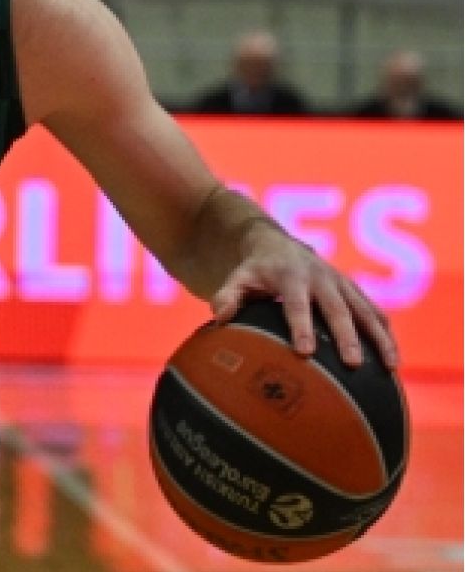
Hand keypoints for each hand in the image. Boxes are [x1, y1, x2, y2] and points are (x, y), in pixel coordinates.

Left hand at [210, 218, 397, 368]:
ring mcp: (342, 284)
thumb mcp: (237, 279)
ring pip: (365, 310)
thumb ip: (227, 295)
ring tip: (390, 367)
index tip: (304, 352)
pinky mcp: (355, 291)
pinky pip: (375, 312)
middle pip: (337, 309)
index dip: (301, 326)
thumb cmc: (255, 272)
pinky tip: (393, 361)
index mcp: (290, 276)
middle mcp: (321, 278)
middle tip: (352, 364)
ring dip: (379, 337)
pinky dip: (386, 334)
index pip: (296, 304)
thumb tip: (220, 317)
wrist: (277, 245)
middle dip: (346, 336)